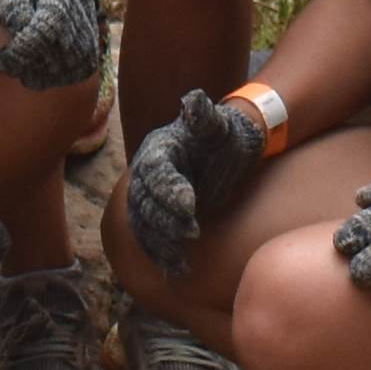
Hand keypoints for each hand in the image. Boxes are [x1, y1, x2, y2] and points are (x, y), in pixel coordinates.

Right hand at [116, 87, 268, 275]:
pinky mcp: (156, 216)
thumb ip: (204, 116)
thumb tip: (194, 99)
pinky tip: (174, 270)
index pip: (157, 172)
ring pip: (144, 224)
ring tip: (180, 261)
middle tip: (191, 234)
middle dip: (166, 221)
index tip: (191, 206)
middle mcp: (147, 173)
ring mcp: (149, 196)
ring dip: (160, 244)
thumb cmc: (225, 136)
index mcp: (159, 149)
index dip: (170, 190)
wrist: (226, 151)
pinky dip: (159, 254)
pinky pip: (149, 238)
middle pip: (146, 202)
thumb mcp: (218, 125)